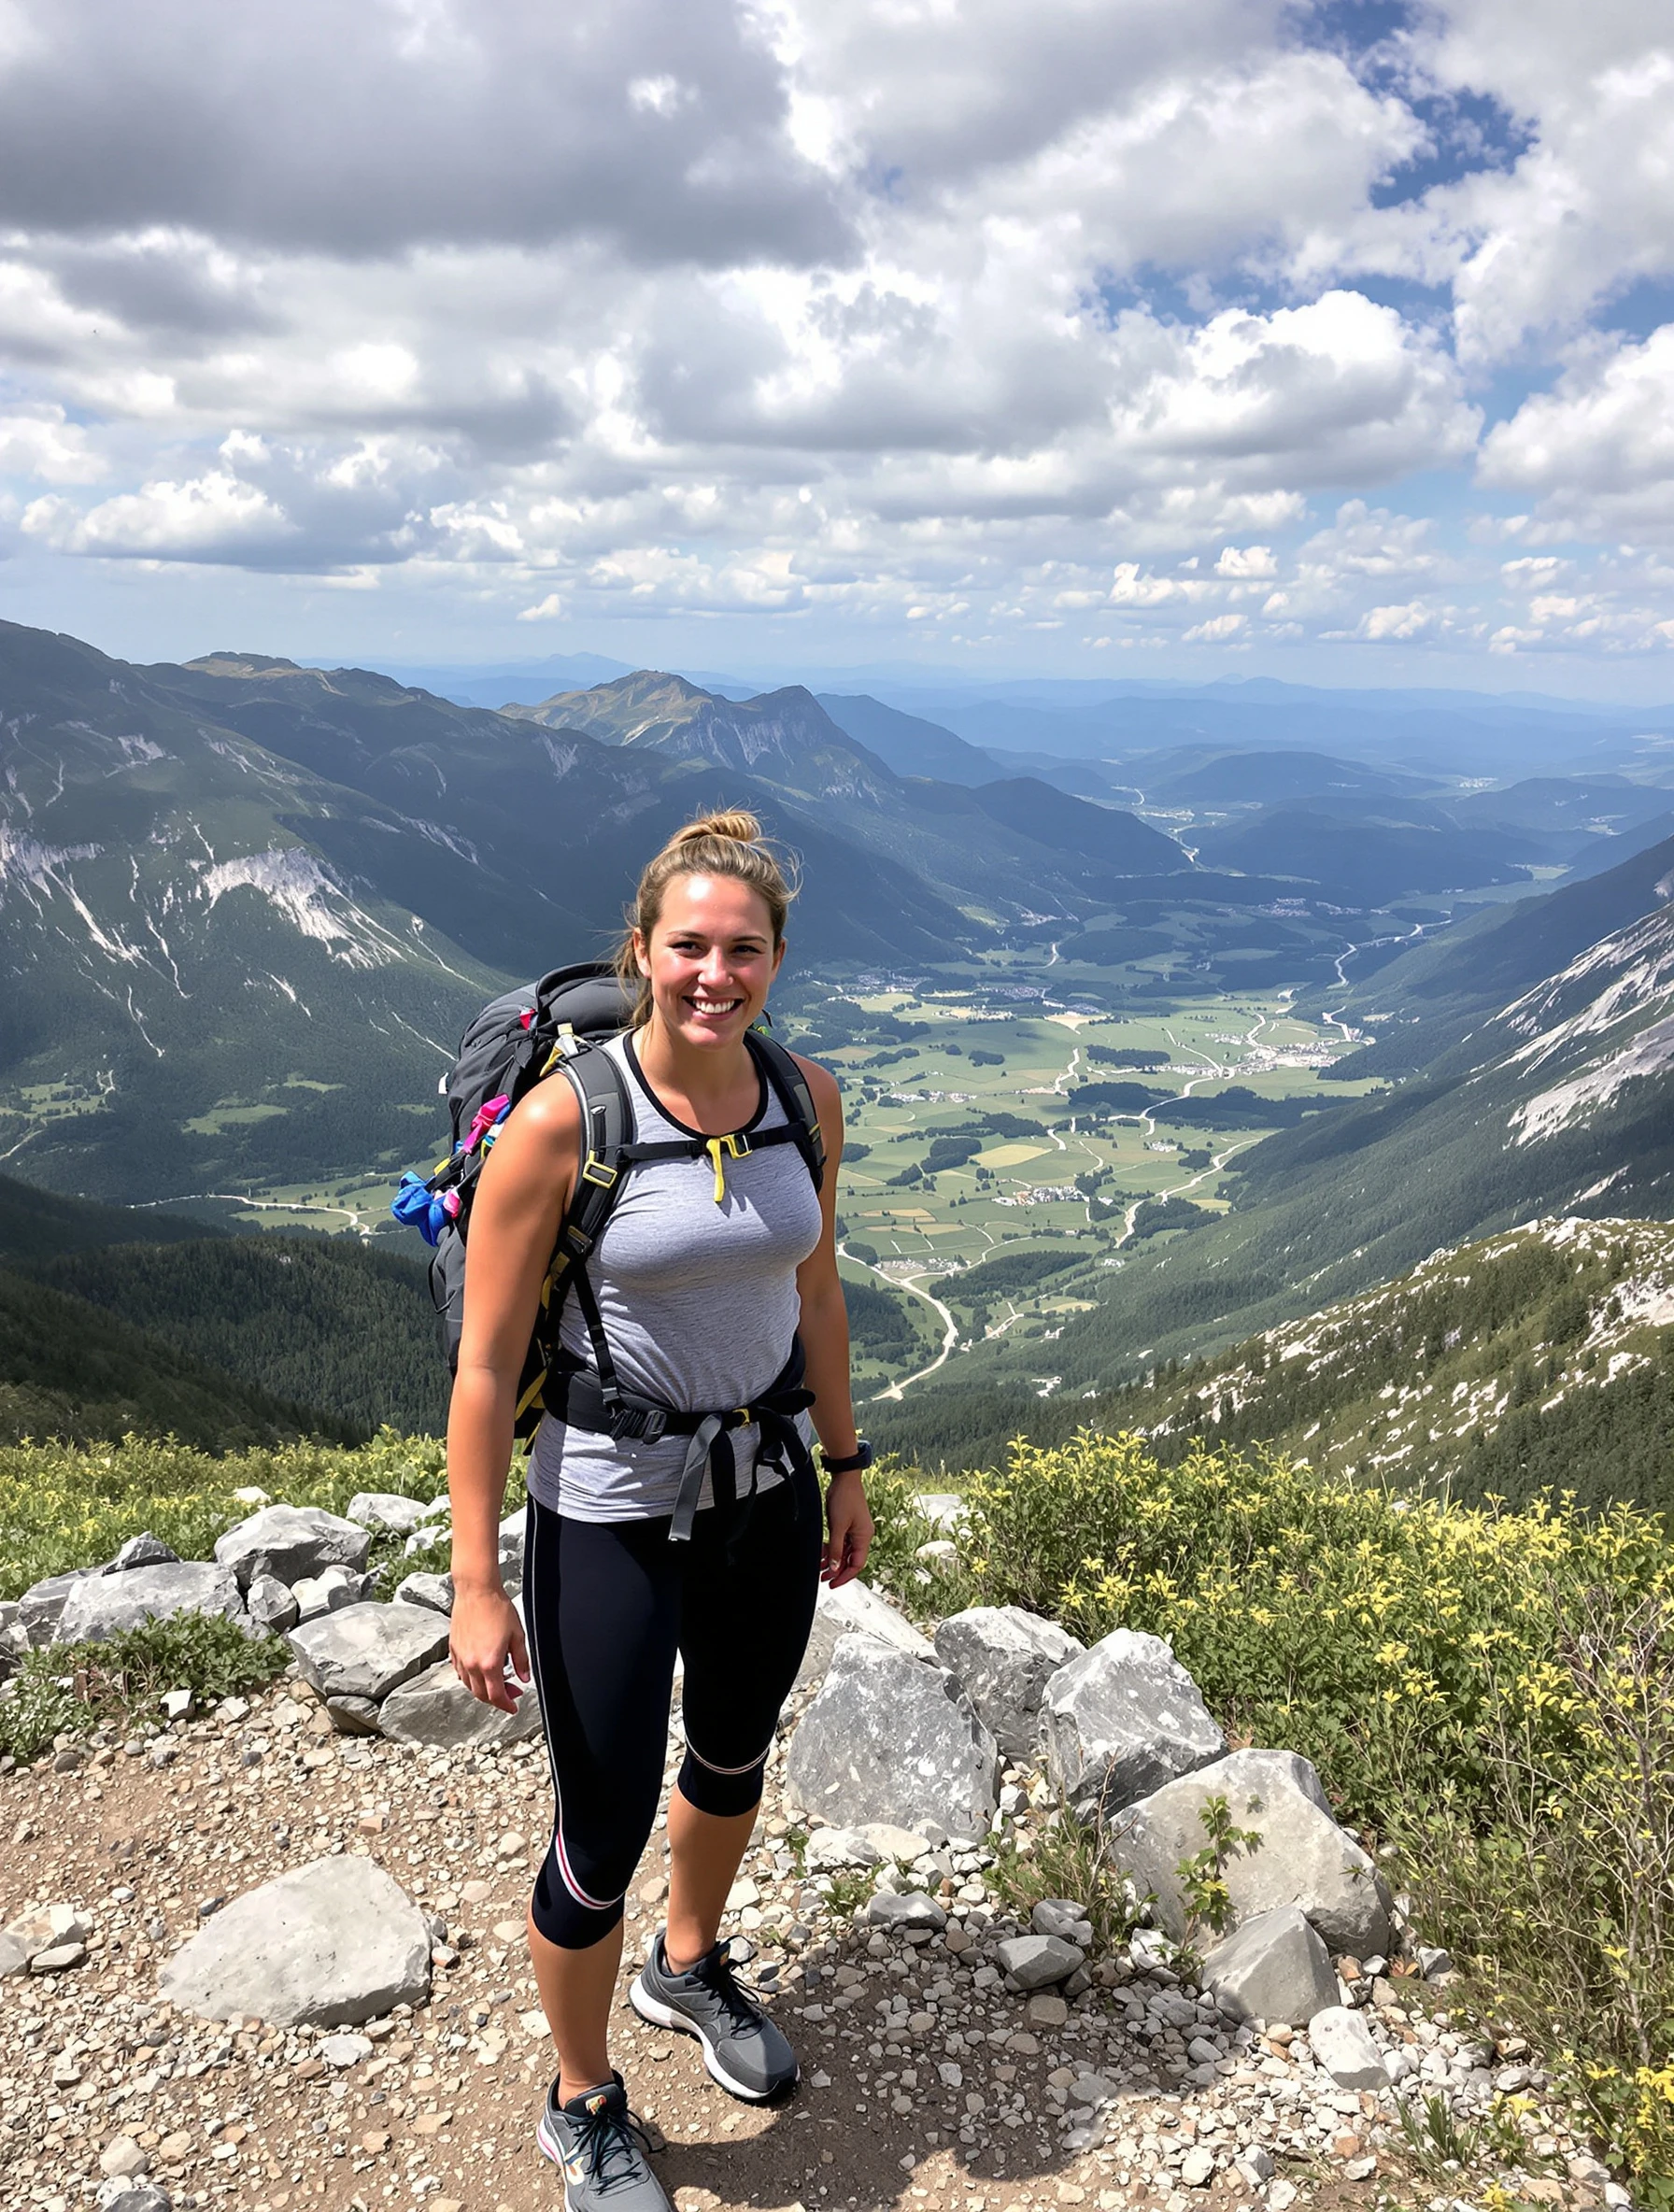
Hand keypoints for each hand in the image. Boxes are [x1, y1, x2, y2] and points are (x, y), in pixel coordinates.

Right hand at [449, 1583, 530, 1712]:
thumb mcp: (517, 1635)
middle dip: (496, 1699)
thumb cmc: (497, 1608)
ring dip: (483, 1689)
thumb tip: (524, 1678)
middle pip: (481, 1695)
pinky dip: (470, 1678)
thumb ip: (522, 1660)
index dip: (506, 1705)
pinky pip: (460, 1672)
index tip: (513, 1706)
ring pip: (469, 1685)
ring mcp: (460, 1657)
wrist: (476, 1591)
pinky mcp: (453, 1649)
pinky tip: (479, 1670)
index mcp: (489, 1663)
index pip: (496, 1695)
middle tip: (510, 1693)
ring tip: (497, 1681)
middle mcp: (471, 1664)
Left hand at [822, 1468, 873, 1587]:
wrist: (844, 1479)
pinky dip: (832, 1549)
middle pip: (850, 1560)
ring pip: (844, 1552)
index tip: (832, 1583)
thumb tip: (835, 1568)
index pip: (856, 1564)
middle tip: (823, 1578)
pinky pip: (841, 1542)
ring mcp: (855, 1530)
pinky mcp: (848, 1525)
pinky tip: (822, 1552)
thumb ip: (836, 1549)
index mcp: (864, 1537)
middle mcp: (862, 1536)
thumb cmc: (845, 1499)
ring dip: (833, 1560)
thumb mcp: (838, 1526)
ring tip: (819, 1567)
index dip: (844, 1576)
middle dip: (837, 1570)